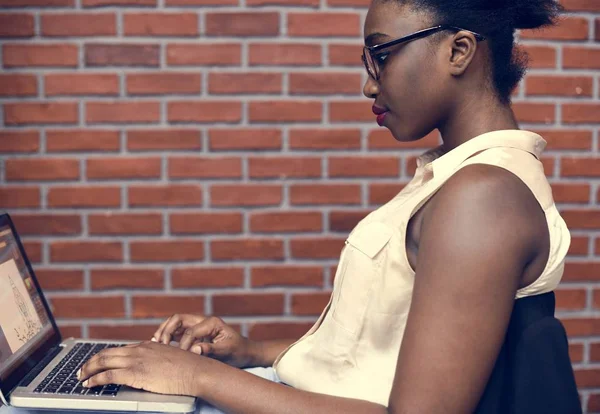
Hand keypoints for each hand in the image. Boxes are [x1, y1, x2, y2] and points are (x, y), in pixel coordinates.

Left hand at [78, 341, 201, 395]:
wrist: (196, 371)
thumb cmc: (189, 368)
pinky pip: (108, 375)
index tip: (98, 363)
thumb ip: (157, 360)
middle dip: (91, 362)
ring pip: (103, 361)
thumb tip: (151, 368)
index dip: (105, 356)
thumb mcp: (170, 358)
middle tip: (82, 369)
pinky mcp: (135, 373)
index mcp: (147, 345)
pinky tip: (89, 384)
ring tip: (80, 377)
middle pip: (107, 352)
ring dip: (88, 370)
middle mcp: (139, 350)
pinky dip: (95, 379)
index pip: (119, 349)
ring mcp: (136, 361)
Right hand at [153, 314, 255, 367]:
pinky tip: (160, 345)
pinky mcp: (195, 333)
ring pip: (175, 323)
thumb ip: (211, 349)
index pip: (190, 330)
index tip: (180, 357)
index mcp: (212, 322)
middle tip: (159, 344)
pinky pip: (177, 331)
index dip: (183, 344)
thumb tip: (194, 349)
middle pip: (178, 319)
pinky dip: (168, 335)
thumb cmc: (239, 351)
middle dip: (167, 330)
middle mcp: (203, 321)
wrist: (246, 352)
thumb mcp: (228, 351)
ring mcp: (198, 326)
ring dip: (164, 331)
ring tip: (155, 343)